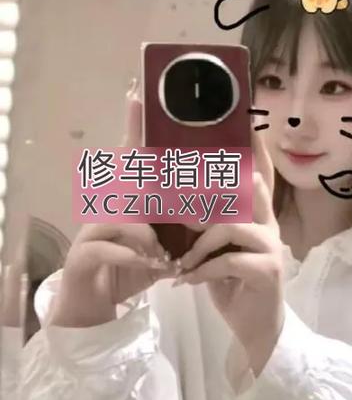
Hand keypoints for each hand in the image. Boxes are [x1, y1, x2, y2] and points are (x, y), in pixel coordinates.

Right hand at [49, 80, 179, 327]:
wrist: (94, 303)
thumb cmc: (131, 265)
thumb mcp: (162, 242)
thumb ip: (182, 223)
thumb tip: (221, 207)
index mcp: (130, 199)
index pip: (133, 159)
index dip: (134, 128)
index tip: (137, 96)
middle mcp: (108, 206)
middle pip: (128, 182)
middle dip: (149, 188)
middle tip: (178, 190)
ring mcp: (92, 228)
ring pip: (122, 217)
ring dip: (148, 236)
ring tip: (162, 254)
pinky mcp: (84, 253)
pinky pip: (109, 247)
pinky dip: (133, 258)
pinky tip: (148, 268)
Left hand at [174, 129, 284, 375]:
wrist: (256, 327)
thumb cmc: (234, 282)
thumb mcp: (218, 250)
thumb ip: (209, 226)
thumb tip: (180, 206)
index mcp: (258, 215)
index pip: (259, 174)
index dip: (255, 149)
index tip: (249, 121)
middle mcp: (269, 223)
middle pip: (247, 189)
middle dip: (212, 191)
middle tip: (181, 202)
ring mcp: (271, 245)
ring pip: (229, 225)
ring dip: (199, 244)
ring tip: (182, 262)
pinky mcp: (268, 270)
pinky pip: (228, 260)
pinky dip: (202, 271)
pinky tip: (188, 281)